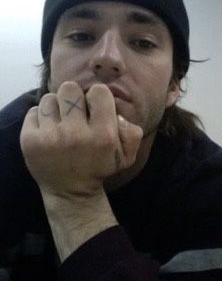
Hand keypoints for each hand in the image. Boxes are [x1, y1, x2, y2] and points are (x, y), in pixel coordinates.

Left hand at [20, 82, 142, 195]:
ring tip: (62, 121)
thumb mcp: (128, 155)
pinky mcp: (30, 140)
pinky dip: (41, 118)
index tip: (95, 109)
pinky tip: (49, 129)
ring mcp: (50, 137)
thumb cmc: (101, 167)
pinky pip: (33, 111)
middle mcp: (76, 134)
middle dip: (74, 97)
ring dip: (56, 107)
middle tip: (76, 111)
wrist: (71, 191)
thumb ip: (132, 131)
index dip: (98, 97)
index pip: (98, 91)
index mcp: (103, 135)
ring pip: (49, 98)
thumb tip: (115, 113)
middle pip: (69, 88)